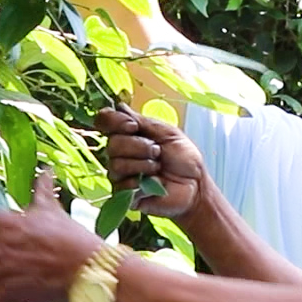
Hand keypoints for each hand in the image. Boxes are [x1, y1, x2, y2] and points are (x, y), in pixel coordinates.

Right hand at [95, 104, 205, 218]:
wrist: (196, 186)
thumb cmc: (185, 160)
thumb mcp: (168, 133)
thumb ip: (143, 122)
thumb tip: (120, 107)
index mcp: (130, 134)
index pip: (105, 121)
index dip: (114, 121)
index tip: (133, 126)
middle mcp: (121, 153)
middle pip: (112, 143)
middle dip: (138, 146)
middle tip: (157, 152)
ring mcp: (121, 174)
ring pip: (115, 164)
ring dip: (142, 164)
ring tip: (158, 168)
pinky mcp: (124, 194)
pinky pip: (120, 185)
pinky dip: (138, 182)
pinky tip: (152, 183)